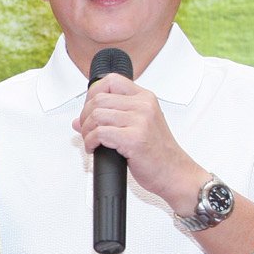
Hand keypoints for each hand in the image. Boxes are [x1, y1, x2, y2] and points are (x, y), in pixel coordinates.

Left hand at [72, 73, 206, 209]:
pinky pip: (100, 133)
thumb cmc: (158, 153)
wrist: (175, 173)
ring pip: (96, 115)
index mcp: (145, 98)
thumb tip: (79, 120)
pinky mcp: (134, 138)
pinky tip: (95, 148)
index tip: (89, 108)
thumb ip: (110, 118)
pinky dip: (90, 142)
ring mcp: (140, 121)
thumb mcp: (137, 127)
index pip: (111, 80)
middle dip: (85, 116)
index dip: (93, 93)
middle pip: (99, 99)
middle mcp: (144, 105)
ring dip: (86, 130)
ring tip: (91, 140)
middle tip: (87, 130)